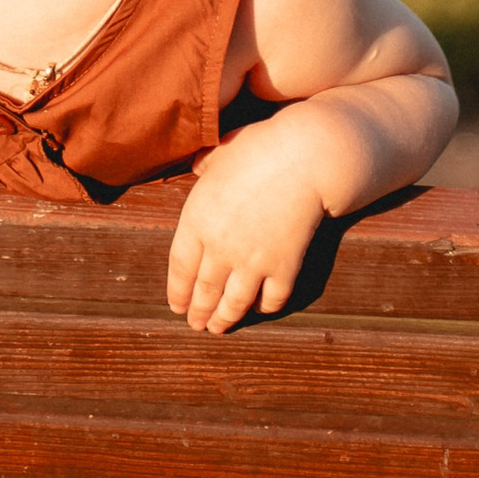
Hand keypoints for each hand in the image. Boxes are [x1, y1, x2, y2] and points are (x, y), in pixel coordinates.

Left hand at [167, 129, 329, 333]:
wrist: (302, 159)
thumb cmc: (256, 148)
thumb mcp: (218, 153)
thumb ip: (204, 167)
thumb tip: (199, 165)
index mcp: (197, 220)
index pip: (180, 268)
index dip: (177, 292)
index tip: (175, 306)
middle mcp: (221, 248)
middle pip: (204, 291)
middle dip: (198, 312)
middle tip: (195, 325)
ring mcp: (253, 262)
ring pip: (234, 303)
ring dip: (225, 320)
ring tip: (218, 328)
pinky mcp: (284, 268)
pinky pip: (271, 299)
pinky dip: (264, 308)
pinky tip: (258, 308)